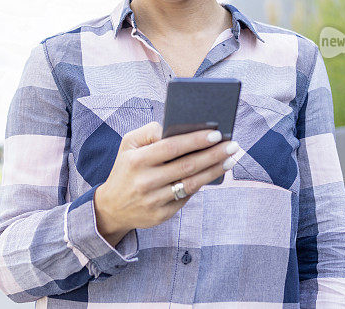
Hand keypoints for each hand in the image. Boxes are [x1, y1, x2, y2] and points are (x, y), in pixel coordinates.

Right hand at [94, 121, 238, 245]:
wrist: (112, 207)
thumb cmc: (126, 168)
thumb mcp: (128, 144)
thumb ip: (150, 131)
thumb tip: (177, 127)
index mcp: (137, 160)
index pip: (172, 147)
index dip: (195, 140)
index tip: (216, 134)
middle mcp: (145, 181)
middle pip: (187, 166)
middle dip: (213, 154)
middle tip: (233, 145)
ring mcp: (153, 201)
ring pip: (191, 184)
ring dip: (214, 171)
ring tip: (230, 160)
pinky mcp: (160, 215)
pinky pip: (186, 198)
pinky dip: (201, 185)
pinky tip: (214, 174)